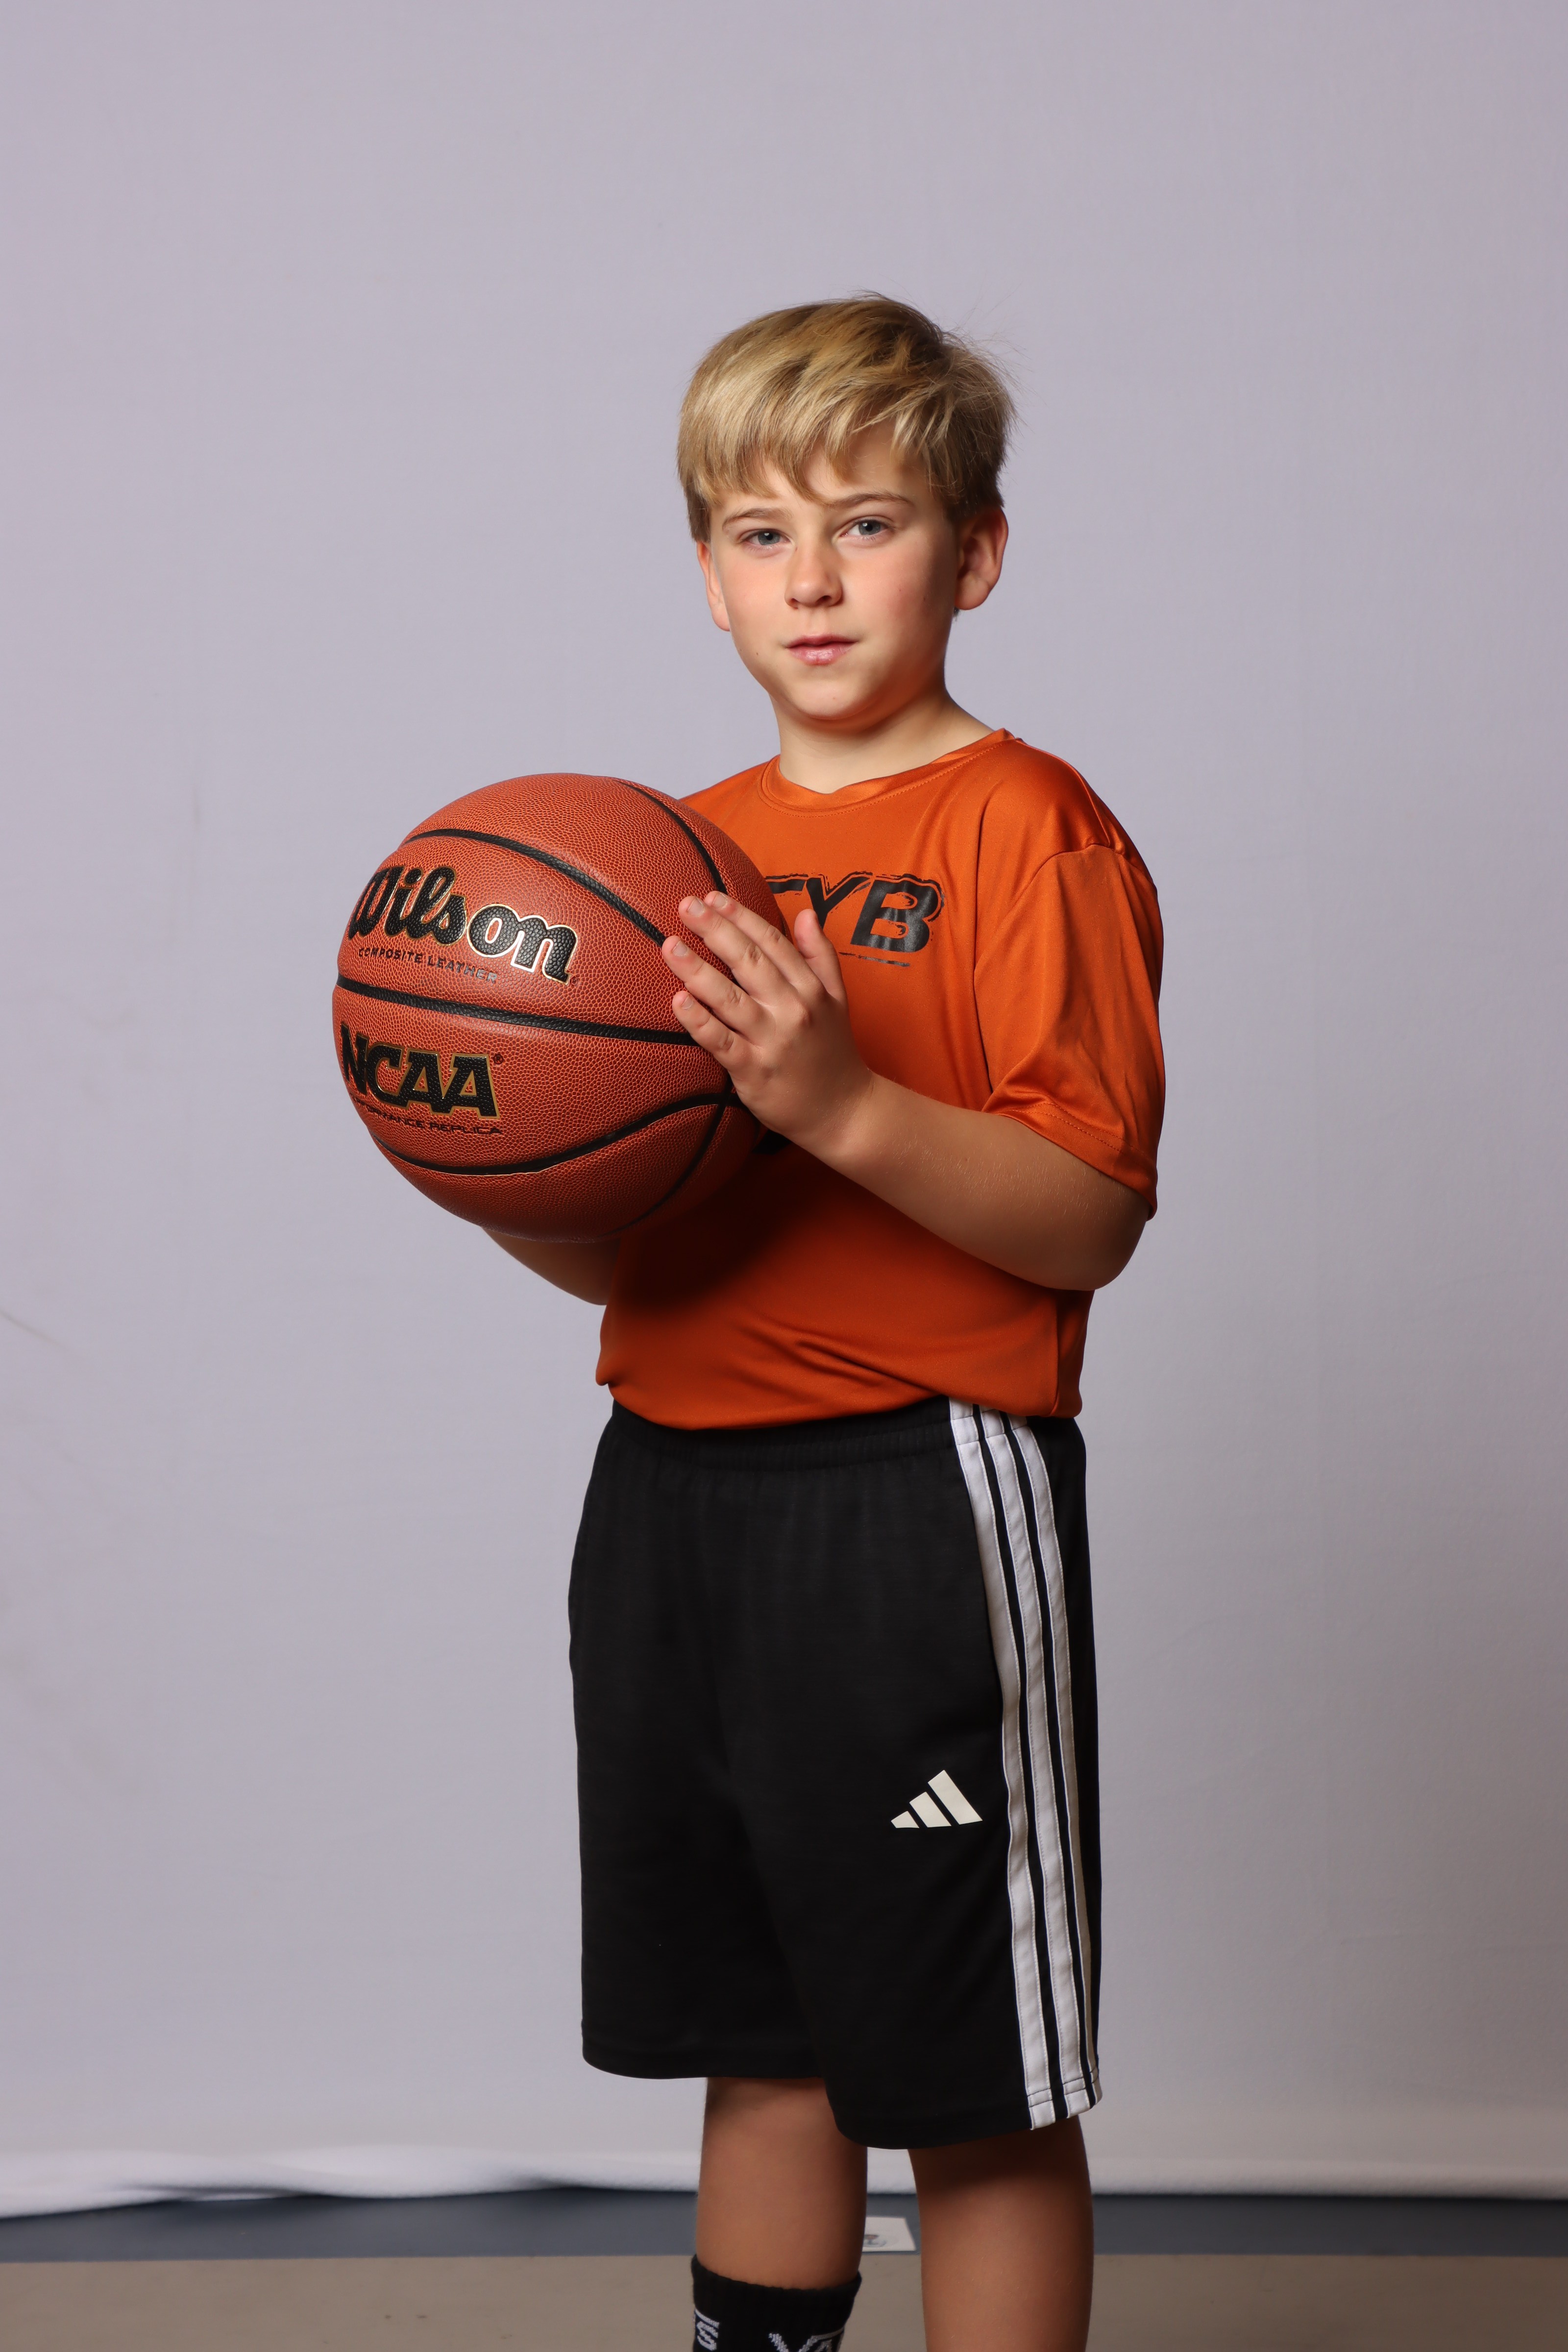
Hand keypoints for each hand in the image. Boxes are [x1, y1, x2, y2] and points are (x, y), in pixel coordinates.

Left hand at [663, 894, 873, 1153]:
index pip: (771, 942)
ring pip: (729, 998)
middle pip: (748, 961)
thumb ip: (821, 956)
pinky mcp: (754, 1073)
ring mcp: (772, 1041)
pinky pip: (721, 1043)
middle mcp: (792, 1010)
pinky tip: (678, 1002)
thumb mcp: (837, 999)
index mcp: (810, 988)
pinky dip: (699, 1022)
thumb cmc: (833, 1052)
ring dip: (697, 969)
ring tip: (670, 945)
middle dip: (715, 930)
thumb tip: (805, 913)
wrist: (844, 1112)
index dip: (740, 917)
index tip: (713, 897)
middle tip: (685, 905)